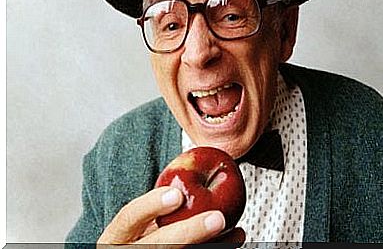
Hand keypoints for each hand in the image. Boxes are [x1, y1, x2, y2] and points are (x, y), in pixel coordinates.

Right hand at [97, 186, 244, 247]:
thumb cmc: (142, 236)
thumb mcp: (141, 221)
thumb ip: (157, 205)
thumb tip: (199, 171)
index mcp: (118, 235)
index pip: (129, 217)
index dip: (151, 205)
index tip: (177, 194)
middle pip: (158, 245)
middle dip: (189, 232)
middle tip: (217, 218)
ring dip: (212, 245)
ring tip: (235, 231)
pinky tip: (233, 240)